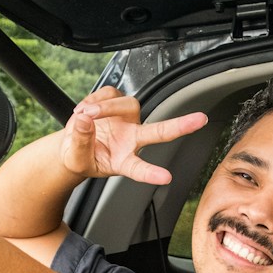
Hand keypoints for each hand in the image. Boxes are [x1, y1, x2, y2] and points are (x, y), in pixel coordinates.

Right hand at [59, 85, 207, 185]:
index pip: (140, 169)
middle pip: (159, 132)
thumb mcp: (75, 158)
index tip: (166, 177)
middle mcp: (132, 140)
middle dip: (180, 126)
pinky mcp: (118, 104)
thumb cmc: (79, 157)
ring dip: (104, 107)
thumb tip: (85, 120)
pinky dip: (95, 99)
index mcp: (124, 161)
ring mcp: (128, 121)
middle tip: (200, 120)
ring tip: (84, 115)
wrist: (72, 145)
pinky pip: (110, 94)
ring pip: (126, 105)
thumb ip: (81, 141)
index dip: (151, 173)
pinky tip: (84, 110)